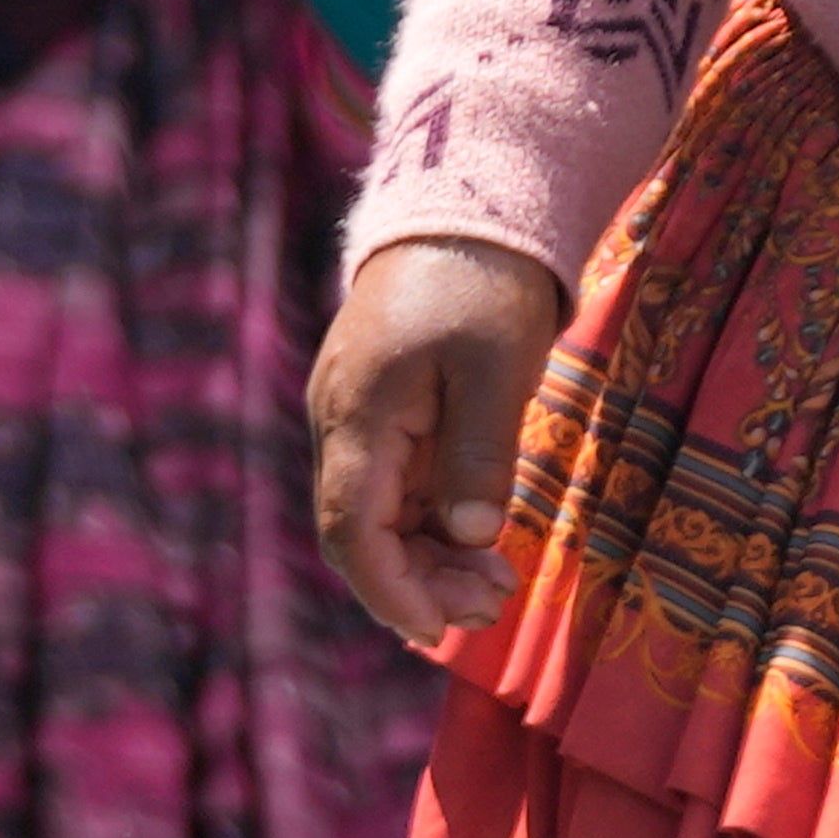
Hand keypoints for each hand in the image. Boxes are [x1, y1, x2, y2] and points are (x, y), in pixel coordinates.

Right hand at [307, 236, 569, 646]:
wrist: (464, 205)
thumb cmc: (482, 282)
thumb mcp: (495, 367)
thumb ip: (478, 454)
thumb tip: (470, 536)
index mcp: (358, 415)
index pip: (351, 531)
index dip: (391, 592)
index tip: (439, 632)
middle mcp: (342, 424)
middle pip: (359, 535)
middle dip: (419, 584)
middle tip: (493, 604)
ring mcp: (358, 418)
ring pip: (377, 517)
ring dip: (428, 560)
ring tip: (496, 585)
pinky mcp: (383, 412)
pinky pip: (395, 489)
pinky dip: (430, 524)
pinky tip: (477, 543)